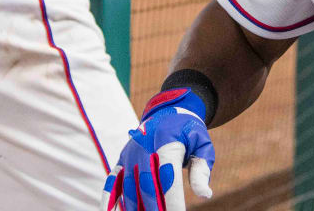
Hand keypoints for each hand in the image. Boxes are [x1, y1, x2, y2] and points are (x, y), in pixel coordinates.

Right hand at [103, 89, 213, 209]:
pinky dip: (108, 200)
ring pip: (129, 187)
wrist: (168, 111)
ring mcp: (130, 154)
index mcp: (167, 143)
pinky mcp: (121, 159)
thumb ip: (202, 170)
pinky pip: (112, 182)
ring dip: (134, 207)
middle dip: (154, 207)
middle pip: (147, 184)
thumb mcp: (202, 145)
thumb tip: (205, 195)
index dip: (172, 200)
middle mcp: (144, 147)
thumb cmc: (188, 133)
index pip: (168, 177)